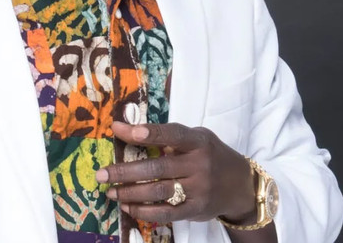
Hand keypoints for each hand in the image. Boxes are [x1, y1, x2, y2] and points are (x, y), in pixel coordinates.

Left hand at [95, 121, 256, 225]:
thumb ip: (169, 136)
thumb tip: (128, 129)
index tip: (122, 130)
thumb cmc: (211, 155)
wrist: (241, 185)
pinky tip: (128, 207)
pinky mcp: (196, 209)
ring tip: (110, 191)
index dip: (148, 132)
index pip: (171, 134)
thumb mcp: (197, 138)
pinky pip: (166, 212)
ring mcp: (198, 189)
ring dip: (130, 193)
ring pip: (158, 192)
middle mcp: (199, 165)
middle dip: (125, 171)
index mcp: (198, 141)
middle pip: (157, 168)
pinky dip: (144, 211)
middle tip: (101, 173)